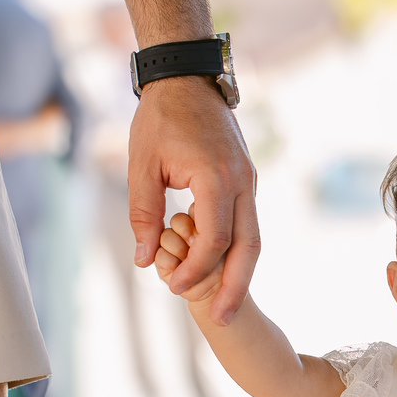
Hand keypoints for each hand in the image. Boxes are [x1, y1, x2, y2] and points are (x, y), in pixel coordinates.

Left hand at [129, 78, 257, 325]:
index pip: (214, 239)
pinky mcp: (246, 178)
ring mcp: (249, 180)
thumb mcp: (142, 166)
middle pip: (249, 247)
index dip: (195, 269)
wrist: (187, 76)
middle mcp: (242, 182)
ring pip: (254, 237)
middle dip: (237, 286)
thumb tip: (145, 258)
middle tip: (225, 319)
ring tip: (229, 303)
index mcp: (215, 178)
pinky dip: (237, 248)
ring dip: (242, 272)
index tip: (173, 287)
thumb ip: (144, 214)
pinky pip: (248, 221)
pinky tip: (221, 267)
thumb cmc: (160, 118)